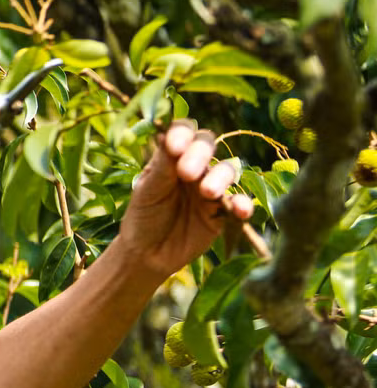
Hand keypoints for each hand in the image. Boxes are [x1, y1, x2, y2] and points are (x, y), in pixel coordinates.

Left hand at [119, 119, 253, 278]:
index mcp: (172, 157)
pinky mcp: (223, 211)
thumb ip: (161, 166)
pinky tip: (240, 209)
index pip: (183, 133)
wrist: (148, 254)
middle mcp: (194, 166)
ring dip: (220, 177)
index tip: (174, 147)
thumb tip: (166, 133)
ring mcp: (210, 187)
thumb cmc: (143, 217)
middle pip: (207, 146)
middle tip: (186, 173)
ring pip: (226, 170)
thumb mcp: (146, 191)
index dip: (183, 134)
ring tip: (207, 192)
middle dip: (199, 154)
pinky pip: (240, 202)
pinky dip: (244, 203)